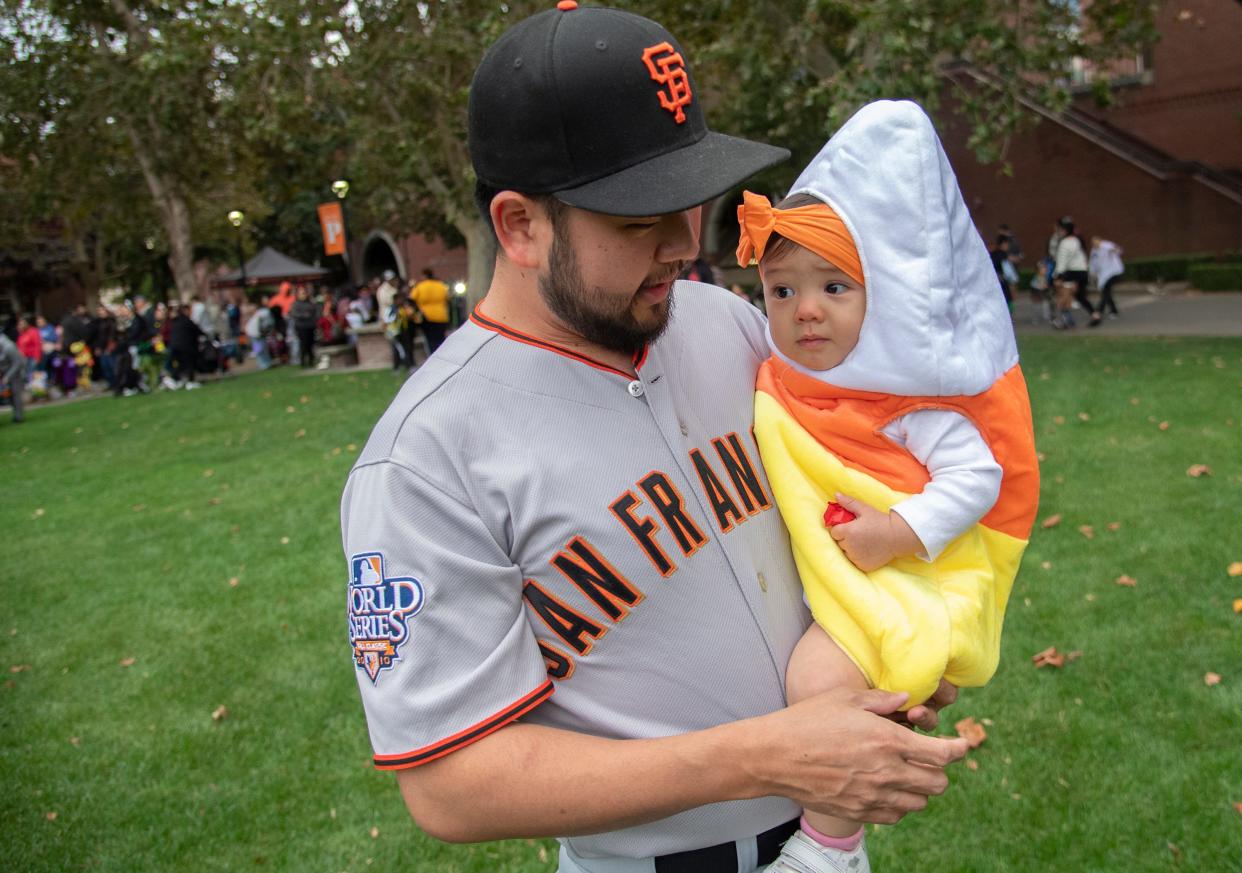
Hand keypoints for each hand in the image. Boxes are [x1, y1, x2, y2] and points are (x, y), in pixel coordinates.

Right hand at [750, 687, 969, 823]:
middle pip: (938, 783)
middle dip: (939, 769)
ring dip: (920, 788)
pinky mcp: (859, 812)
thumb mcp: (845, 699)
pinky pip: (896, 816)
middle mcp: (887, 772)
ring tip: (905, 773)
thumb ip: (881, 700)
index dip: (959, 748)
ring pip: (920, 803)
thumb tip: (906, 700)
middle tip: (927, 757)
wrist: (774, 756)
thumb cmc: (807, 721)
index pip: (942, 754)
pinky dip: (900, 805)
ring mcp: (873, 796)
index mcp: (888, 741)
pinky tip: (886, 789)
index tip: (962, 743)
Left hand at [829, 493, 920, 571]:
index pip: (834, 532)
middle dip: (845, 537)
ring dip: (850, 548)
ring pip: (846, 552)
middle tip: (858, 533)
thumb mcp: (864, 509)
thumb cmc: (880, 521)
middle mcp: (850, 546)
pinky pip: (854, 561)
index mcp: (848, 532)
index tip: (849, 526)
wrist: (898, 537)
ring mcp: (856, 558)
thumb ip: (848, 502)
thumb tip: (836, 494)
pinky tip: (867, 550)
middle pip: (839, 542)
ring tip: (863, 541)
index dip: (840, 528)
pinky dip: (858, 557)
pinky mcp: (862, 566)